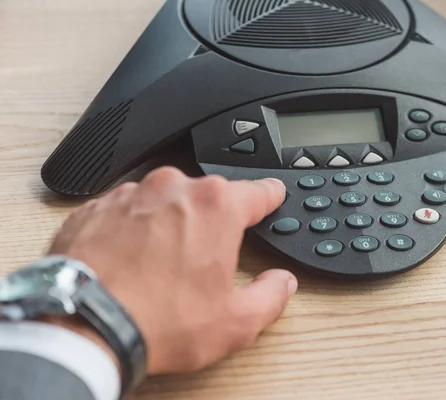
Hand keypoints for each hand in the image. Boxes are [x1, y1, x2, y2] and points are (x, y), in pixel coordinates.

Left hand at [48, 167, 297, 375]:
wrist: (82, 325)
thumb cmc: (156, 319)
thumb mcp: (234, 322)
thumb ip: (270, 297)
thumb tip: (281, 283)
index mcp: (216, 207)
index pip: (258, 191)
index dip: (270, 196)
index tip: (271, 197)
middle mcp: (174, 189)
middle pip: (209, 197)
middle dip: (213, 221)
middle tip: (206, 260)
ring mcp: (132, 194)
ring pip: (167, 202)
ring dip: (171, 224)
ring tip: (163, 267)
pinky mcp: (98, 207)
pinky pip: (129, 211)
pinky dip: (135, 230)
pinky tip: (133, 262)